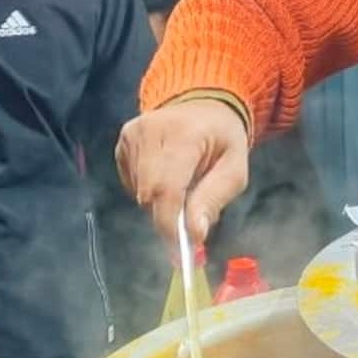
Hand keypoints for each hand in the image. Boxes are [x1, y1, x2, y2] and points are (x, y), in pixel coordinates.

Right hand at [116, 98, 250, 255]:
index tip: (179, 252)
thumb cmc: (223, 140)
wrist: (203, 106)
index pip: (166, 186)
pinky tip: (166, 175)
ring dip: (160, 202)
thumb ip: (213, 200)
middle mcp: (151, 129)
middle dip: (167, 217)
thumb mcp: (234, 169)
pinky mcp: (123, 141)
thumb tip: (195, 235)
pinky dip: (148, 190)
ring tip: (183, 186)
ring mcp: (132, 133)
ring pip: (139, 191)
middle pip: (149, 192)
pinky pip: (131, 183)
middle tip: (187, 224)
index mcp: (184, 133)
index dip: (169, 223)